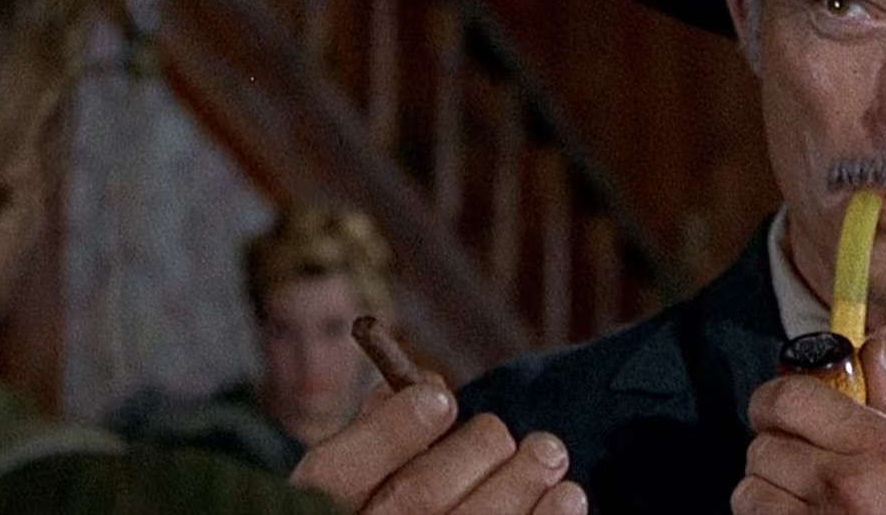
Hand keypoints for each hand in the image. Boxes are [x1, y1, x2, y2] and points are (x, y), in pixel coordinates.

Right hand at [289, 376, 587, 513]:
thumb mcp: (343, 490)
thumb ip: (373, 437)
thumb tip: (423, 384)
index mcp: (316, 512)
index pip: (338, 470)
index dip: (394, 430)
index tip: (441, 399)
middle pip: (415, 498)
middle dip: (473, 452)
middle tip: (501, 431)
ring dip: (519, 485)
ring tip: (549, 453)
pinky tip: (568, 499)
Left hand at [733, 337, 885, 513]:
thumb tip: (871, 351)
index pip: (792, 397)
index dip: (776, 399)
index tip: (781, 408)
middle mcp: (848, 487)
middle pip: (763, 443)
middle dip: (775, 450)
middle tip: (798, 463)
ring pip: (749, 489)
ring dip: (767, 495)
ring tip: (806, 506)